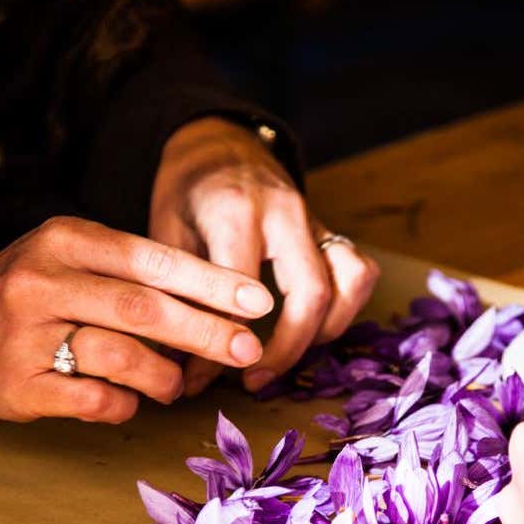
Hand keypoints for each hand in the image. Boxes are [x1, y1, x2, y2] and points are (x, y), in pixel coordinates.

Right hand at [0, 216, 273, 422]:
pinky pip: (94, 399)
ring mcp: (26, 335)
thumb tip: (224, 310)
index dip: (211, 283)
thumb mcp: (73, 258)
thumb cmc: (30, 291)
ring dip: (164, 376)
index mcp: (66, 241)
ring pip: (121, 356)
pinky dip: (125, 403)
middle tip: (247, 349)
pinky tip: (129, 399)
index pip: (153, 260)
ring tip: (175, 384)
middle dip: (207, 332)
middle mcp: (42, 281)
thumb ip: (134, 276)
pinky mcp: (17, 384)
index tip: (258, 301)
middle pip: (144, 308)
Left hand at [150, 117, 379, 395]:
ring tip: (287, 356)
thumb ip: (177, 295)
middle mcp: (286, 213)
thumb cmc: (185, 193)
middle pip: (310, 294)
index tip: (200, 377)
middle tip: (253, 380)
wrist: (217, 144)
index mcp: (236, 210)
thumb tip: (181, 365)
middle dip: (286, 349)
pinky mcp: (332, 230)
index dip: (223, 341)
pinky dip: (344, 308)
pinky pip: (359, 272)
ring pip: (350, 283)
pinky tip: (311, 328)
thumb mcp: (164, 235)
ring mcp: (317, 220)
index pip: (241, 291)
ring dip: (325, 331)